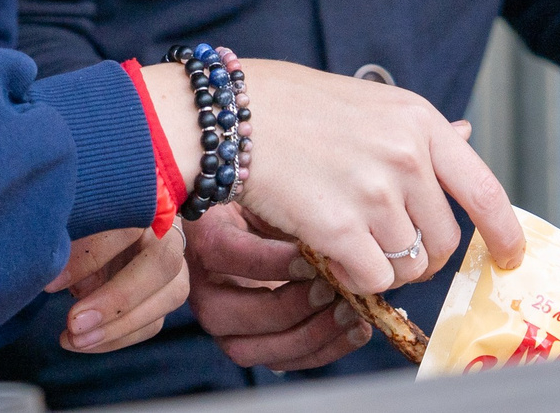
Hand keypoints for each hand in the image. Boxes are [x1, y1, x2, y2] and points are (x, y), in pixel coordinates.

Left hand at [47, 224, 188, 351]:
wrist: (107, 228)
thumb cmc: (88, 220)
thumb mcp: (77, 222)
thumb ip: (71, 239)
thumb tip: (53, 271)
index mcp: (145, 200)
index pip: (128, 225)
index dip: (91, 255)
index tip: (53, 282)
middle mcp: (168, 229)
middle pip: (160, 264)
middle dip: (116, 299)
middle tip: (74, 322)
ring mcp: (177, 263)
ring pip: (167, 297)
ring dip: (118, 327)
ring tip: (74, 339)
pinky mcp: (170, 293)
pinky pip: (154, 323)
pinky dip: (117, 338)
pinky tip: (84, 342)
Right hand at [138, 60, 520, 297]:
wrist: (229, 115)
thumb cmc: (293, 107)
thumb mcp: (369, 102)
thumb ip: (417, 133)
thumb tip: (467, 135)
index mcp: (419, 121)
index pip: (485, 189)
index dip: (505, 232)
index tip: (511, 255)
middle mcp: (406, 155)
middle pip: (443, 241)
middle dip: (420, 256)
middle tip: (385, 244)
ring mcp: (374, 191)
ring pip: (406, 265)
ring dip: (379, 264)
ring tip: (344, 235)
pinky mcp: (339, 226)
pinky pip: (370, 278)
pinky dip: (351, 275)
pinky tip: (326, 247)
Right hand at [183, 204, 375, 371]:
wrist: (262, 228)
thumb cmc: (272, 205)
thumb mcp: (277, 197)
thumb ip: (292, 212)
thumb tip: (330, 235)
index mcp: (203, 240)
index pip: (225, 253)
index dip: (269, 261)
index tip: (310, 258)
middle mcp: (204, 288)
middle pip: (230, 314)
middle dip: (288, 307)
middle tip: (330, 290)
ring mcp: (224, 325)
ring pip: (252, 349)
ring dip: (309, 335)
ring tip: (349, 313)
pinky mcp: (251, 344)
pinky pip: (281, 361)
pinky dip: (323, 351)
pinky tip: (355, 330)